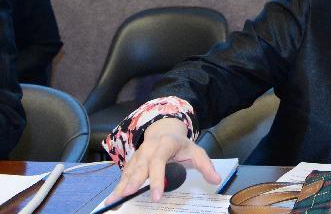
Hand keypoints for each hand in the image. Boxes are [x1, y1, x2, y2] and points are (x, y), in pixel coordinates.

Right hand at [105, 118, 220, 202]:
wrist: (165, 131)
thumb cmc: (181, 146)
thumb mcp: (197, 152)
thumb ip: (206, 166)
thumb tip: (217, 180)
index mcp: (166, 145)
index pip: (159, 161)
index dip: (157, 178)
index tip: (157, 196)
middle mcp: (149, 149)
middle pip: (141, 166)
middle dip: (134, 181)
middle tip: (128, 195)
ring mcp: (139, 155)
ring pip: (129, 171)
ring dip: (121, 186)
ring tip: (113, 201)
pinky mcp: (132, 162)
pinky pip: (124, 175)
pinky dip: (118, 186)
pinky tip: (112, 199)